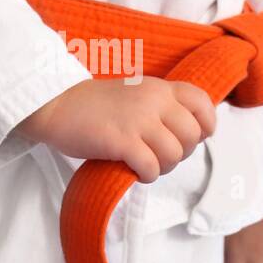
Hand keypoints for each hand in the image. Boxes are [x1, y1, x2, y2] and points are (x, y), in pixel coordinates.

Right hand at [16, 77, 216, 182]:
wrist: (56, 104)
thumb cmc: (94, 105)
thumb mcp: (135, 92)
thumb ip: (160, 106)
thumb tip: (187, 134)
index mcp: (159, 87)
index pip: (202, 102)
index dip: (206, 125)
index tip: (194, 137)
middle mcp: (154, 101)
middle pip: (192, 136)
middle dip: (181, 153)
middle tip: (160, 156)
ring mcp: (139, 120)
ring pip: (175, 155)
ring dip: (163, 167)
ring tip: (145, 164)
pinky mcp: (122, 141)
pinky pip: (152, 167)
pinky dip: (147, 175)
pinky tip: (134, 171)